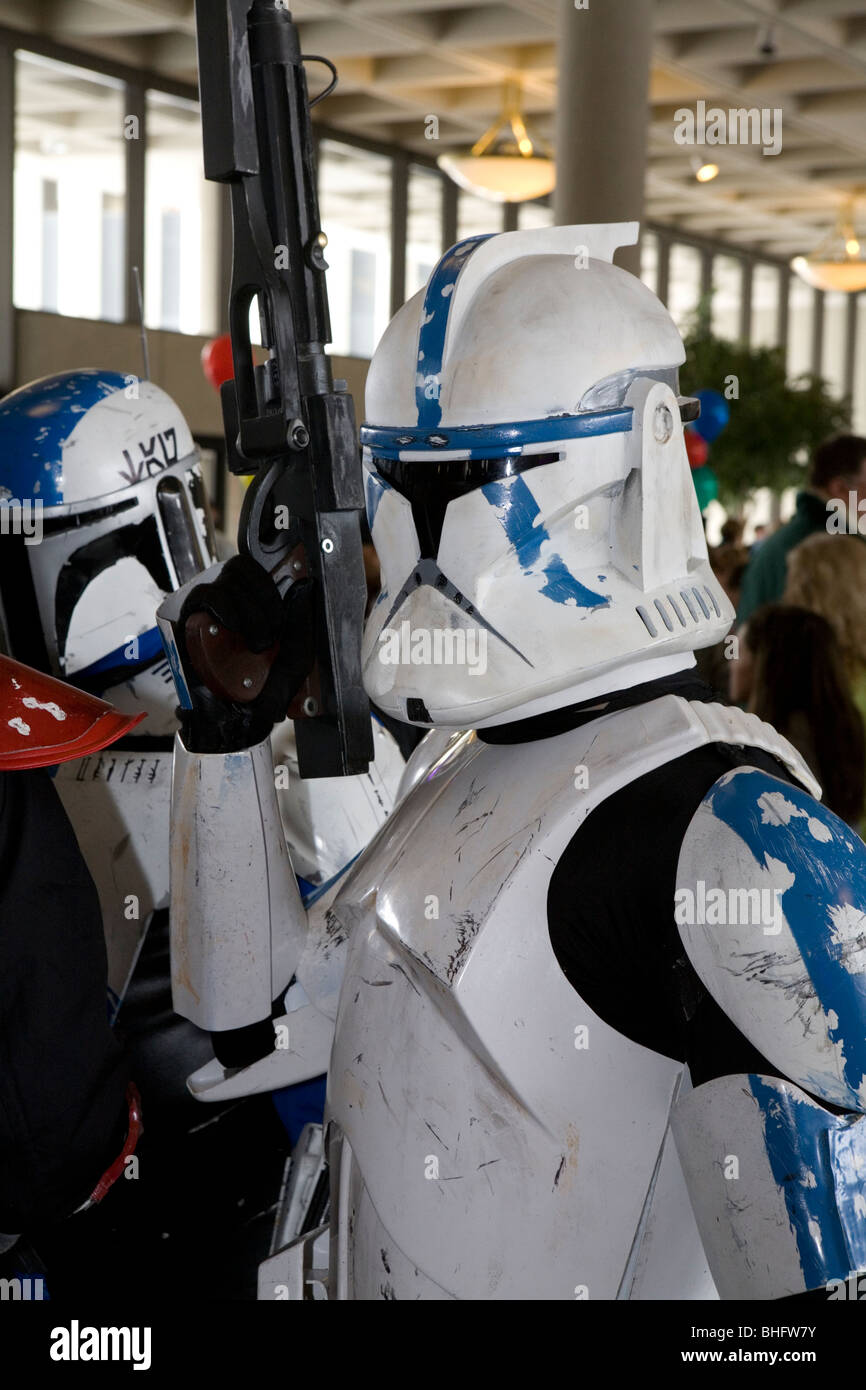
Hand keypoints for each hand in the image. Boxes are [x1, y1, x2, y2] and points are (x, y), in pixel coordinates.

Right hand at [177, 554, 314, 752]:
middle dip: (265, 597)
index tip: (291, 591)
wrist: (235, 720)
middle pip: (243, 567)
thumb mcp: (295, 660)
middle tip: (273, 631)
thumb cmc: (263, 691)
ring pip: (228, 579)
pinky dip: (226, 607)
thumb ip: (302, 624)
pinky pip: (207, 596)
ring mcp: (209, 610)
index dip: (274, 567)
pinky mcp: (190, 621)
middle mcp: (231, 603)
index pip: (259, 567)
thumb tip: (304, 586)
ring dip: (251, 608)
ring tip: (258, 641)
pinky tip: (235, 628)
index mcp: (255, 606)